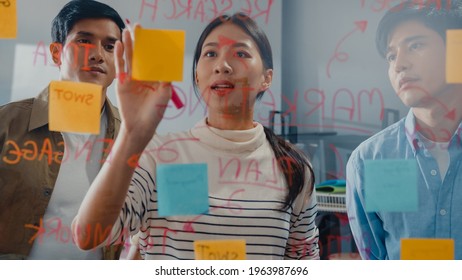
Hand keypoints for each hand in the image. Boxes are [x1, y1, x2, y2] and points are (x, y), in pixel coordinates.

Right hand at [114, 24, 171, 144]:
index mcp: (155, 76)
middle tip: (138, 26)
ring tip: (127, 31)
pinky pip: (121, 66)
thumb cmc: (155, 111)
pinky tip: (120, 45)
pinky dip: (120, 55)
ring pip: (130, 57)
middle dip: (140, 41)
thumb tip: (169, 62)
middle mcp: (143, 75)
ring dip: (129, 44)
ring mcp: (132, 78)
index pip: (154, 57)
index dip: (153, 46)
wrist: (140, 125)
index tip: (154, 35)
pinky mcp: (122, 82)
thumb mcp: (165, 93)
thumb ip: (166, 77)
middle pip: (140, 54)